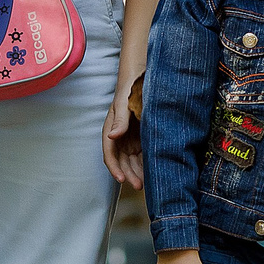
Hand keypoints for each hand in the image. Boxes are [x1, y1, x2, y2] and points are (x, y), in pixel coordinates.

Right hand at [102, 72, 145, 188]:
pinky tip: (153, 171)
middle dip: (129, 175)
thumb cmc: (131, 89)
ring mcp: (131, 138)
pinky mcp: (143, 137)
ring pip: (132, 161)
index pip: (110, 154)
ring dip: (137, 172)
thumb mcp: (124, 103)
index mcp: (111, 129)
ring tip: (147, 183)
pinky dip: (146, 164)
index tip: (122, 179)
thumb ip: (120, 120)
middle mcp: (120, 137)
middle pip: (122, 161)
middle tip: (139, 186)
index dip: (115, 168)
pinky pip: (143, 154)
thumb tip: (112, 137)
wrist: (143, 78)